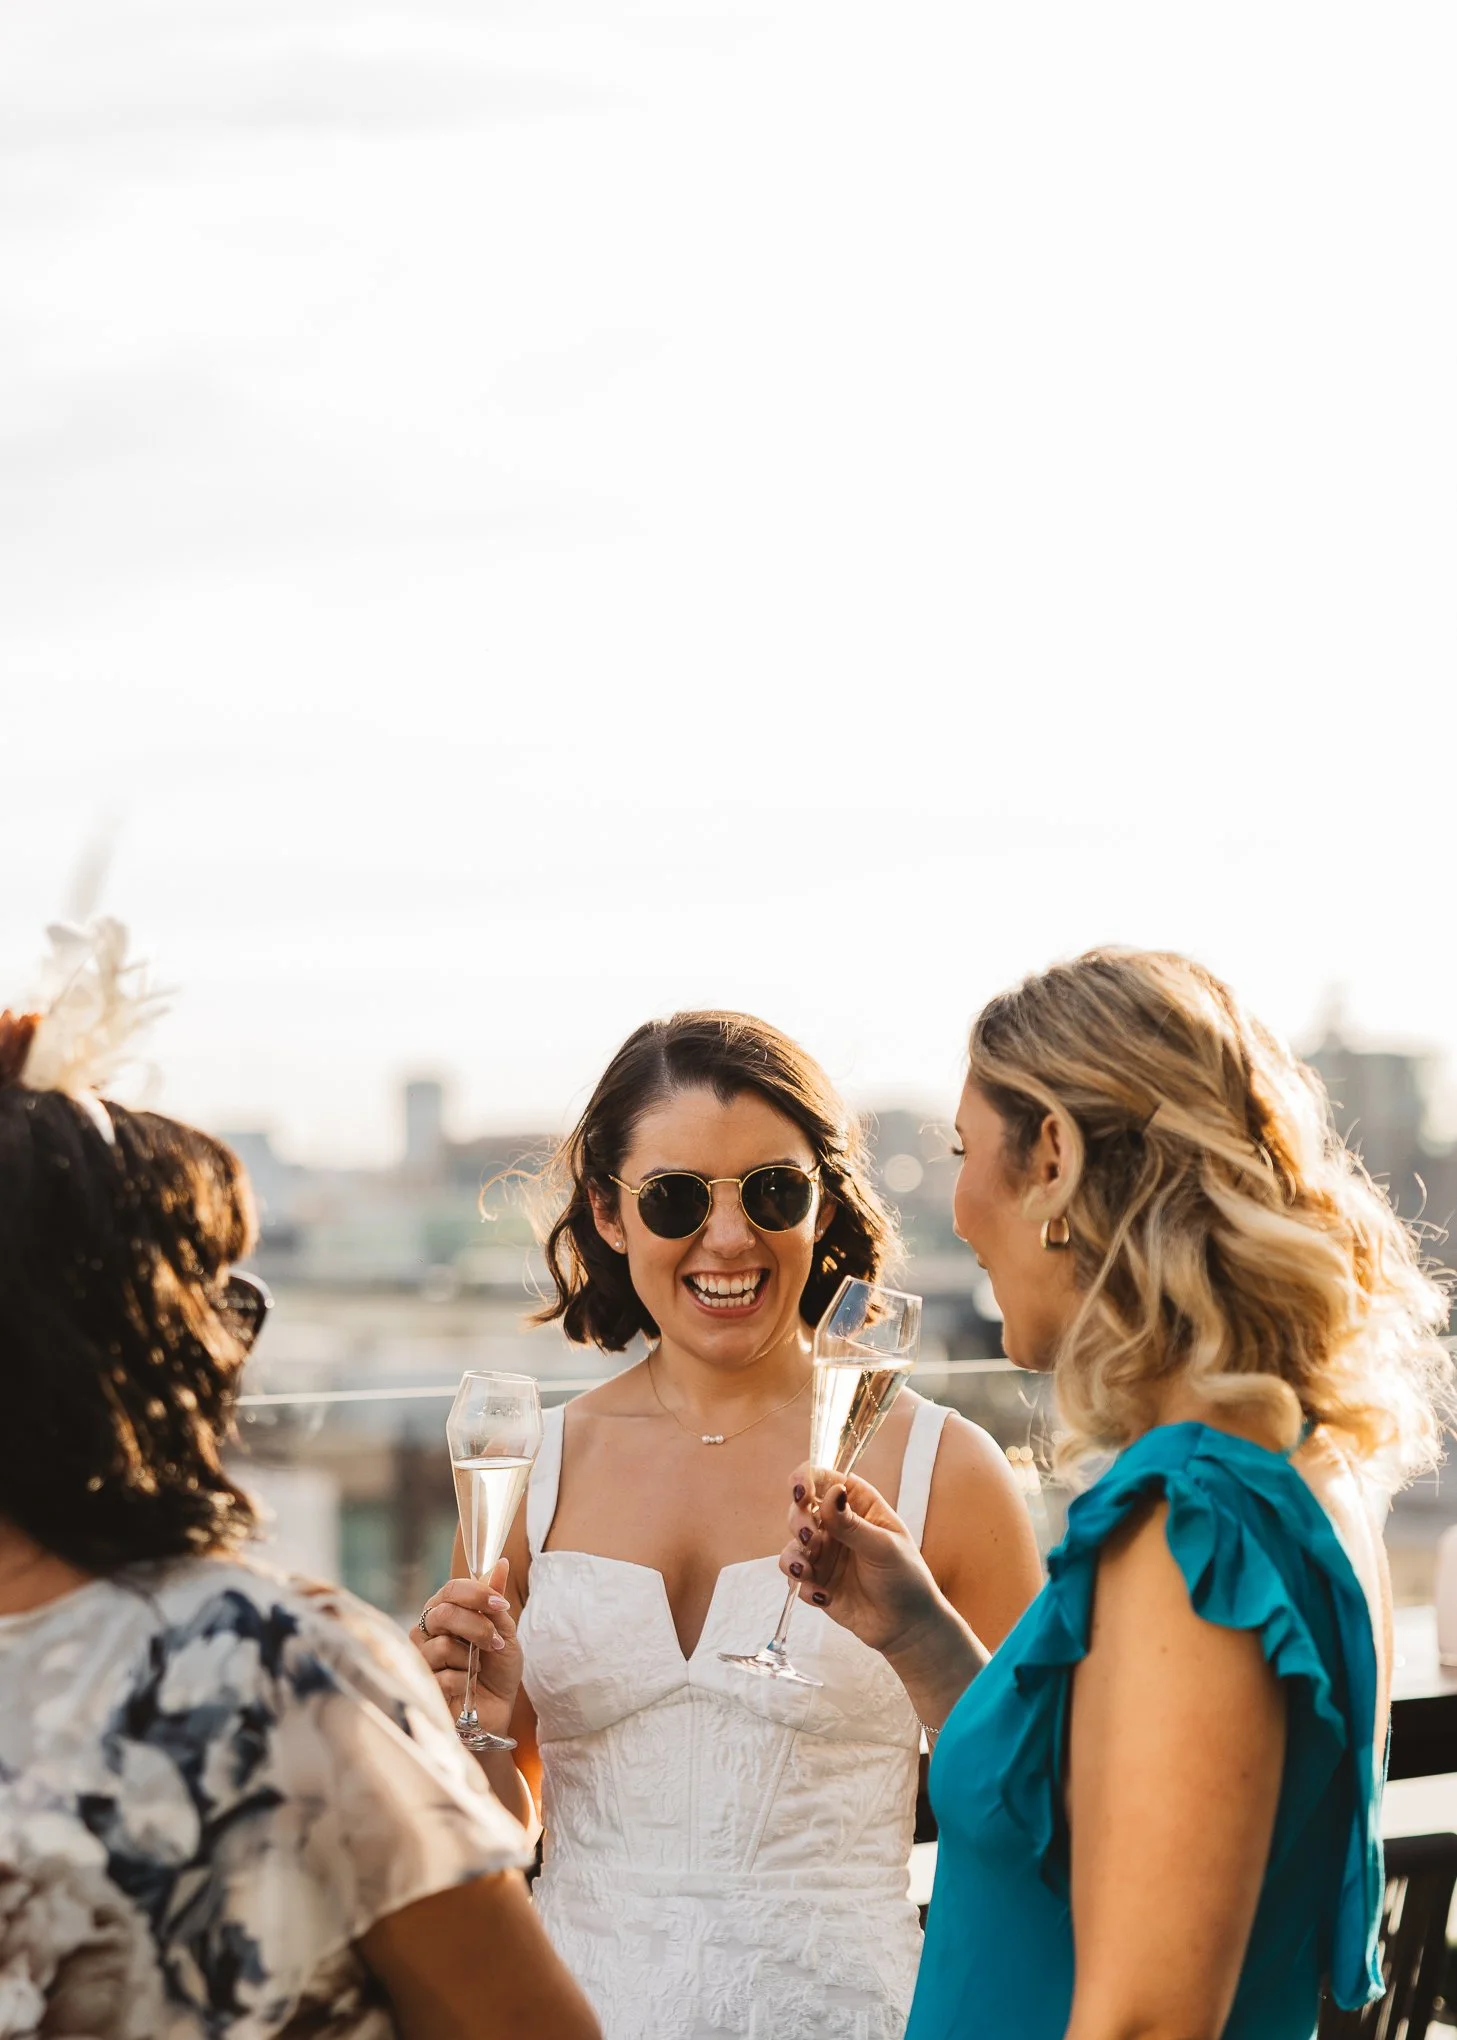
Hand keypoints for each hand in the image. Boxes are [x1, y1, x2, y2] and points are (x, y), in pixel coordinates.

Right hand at [413, 1558, 522, 1737]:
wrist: (497, 1711)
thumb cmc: (498, 1670)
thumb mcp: (505, 1632)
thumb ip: (496, 1601)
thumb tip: (502, 1563)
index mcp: (446, 1611)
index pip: (452, 1589)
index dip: (477, 1594)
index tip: (501, 1605)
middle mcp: (427, 1630)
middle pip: (442, 1613)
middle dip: (476, 1627)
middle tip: (494, 1644)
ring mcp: (421, 1658)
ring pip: (442, 1645)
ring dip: (470, 1659)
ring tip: (476, 1670)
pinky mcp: (421, 1685)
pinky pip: (442, 1675)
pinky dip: (464, 1681)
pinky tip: (466, 1688)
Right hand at [782, 1462, 945, 1659]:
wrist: (908, 1627)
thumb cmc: (906, 1579)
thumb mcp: (884, 1548)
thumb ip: (853, 1524)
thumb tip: (833, 1491)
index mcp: (859, 1505)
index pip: (826, 1479)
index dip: (807, 1478)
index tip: (800, 1492)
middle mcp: (838, 1524)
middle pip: (802, 1508)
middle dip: (798, 1520)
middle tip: (809, 1538)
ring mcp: (826, 1553)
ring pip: (793, 1542)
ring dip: (793, 1555)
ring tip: (805, 1572)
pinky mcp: (817, 1580)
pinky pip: (795, 1577)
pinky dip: (802, 1585)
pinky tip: (822, 1597)